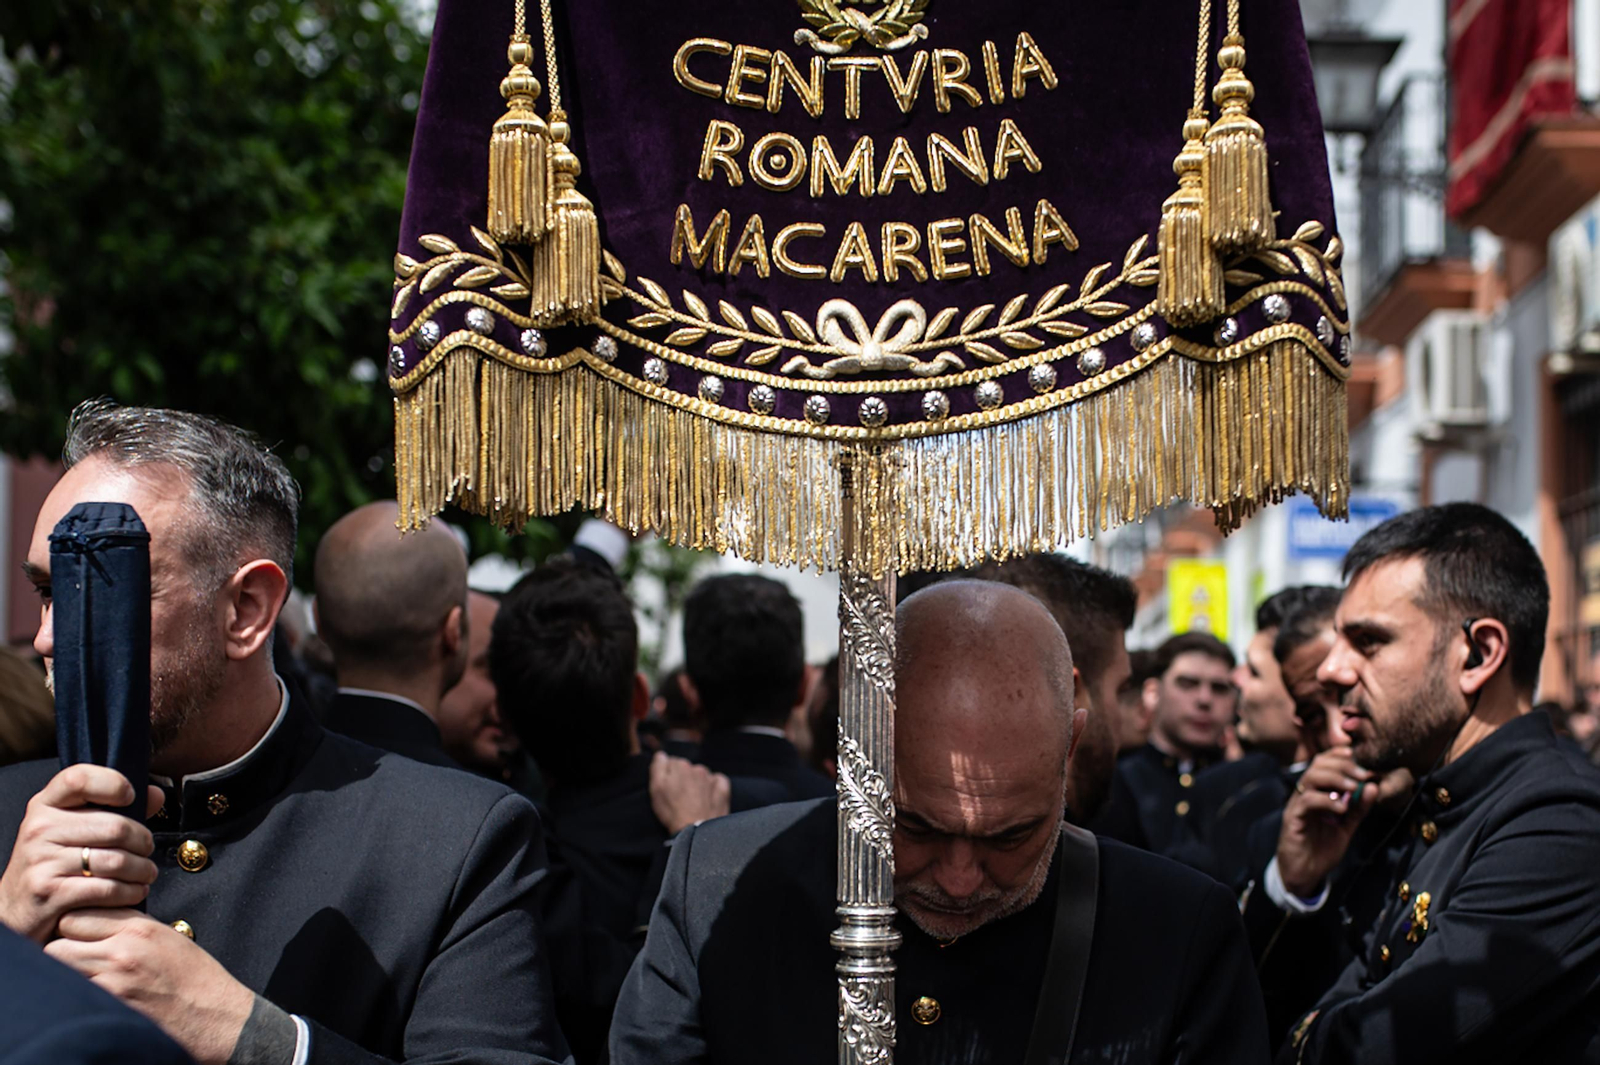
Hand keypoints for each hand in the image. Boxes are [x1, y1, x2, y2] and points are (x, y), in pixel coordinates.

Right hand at [0, 765, 161, 941]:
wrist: (15, 910)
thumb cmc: (52, 864)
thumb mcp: (71, 829)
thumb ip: (113, 810)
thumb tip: (156, 795)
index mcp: (45, 806)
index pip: (80, 778)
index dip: (113, 784)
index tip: (130, 797)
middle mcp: (39, 829)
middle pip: (116, 827)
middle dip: (143, 842)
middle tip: (146, 851)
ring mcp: (41, 861)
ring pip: (116, 860)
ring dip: (142, 870)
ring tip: (145, 874)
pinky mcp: (50, 892)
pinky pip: (108, 888)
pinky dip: (130, 892)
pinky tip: (133, 891)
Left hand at [46, 909, 255, 1064]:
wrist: (216, 1016)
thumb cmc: (196, 979)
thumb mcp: (169, 939)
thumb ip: (131, 928)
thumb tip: (96, 924)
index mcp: (141, 927)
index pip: (78, 914)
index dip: (73, 926)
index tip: (79, 936)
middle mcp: (123, 949)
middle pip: (59, 938)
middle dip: (61, 947)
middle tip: (74, 959)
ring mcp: (113, 979)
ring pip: (58, 965)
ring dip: (62, 971)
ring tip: (81, 978)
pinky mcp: (108, 1006)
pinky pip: (70, 993)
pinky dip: (72, 994)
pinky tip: (89, 997)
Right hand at [649, 752, 730, 834]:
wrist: (694, 831)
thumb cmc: (672, 811)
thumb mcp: (656, 788)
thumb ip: (658, 767)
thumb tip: (661, 755)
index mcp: (681, 765)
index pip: (671, 763)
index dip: (667, 776)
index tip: (666, 788)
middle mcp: (698, 768)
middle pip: (686, 769)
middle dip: (682, 779)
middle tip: (677, 797)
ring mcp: (712, 779)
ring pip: (701, 776)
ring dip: (696, 784)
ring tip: (691, 802)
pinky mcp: (723, 790)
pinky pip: (717, 782)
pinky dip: (713, 787)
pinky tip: (707, 797)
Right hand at [1276, 747, 1375, 898]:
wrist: (1304, 873)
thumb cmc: (1321, 849)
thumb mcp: (1346, 826)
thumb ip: (1358, 808)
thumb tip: (1373, 786)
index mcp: (1316, 792)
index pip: (1324, 762)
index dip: (1339, 755)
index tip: (1360, 757)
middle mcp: (1304, 794)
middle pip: (1318, 765)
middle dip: (1343, 765)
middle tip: (1363, 774)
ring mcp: (1297, 805)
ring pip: (1311, 778)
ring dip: (1335, 779)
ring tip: (1353, 788)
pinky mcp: (1293, 818)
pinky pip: (1307, 801)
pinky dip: (1326, 800)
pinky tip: (1341, 808)